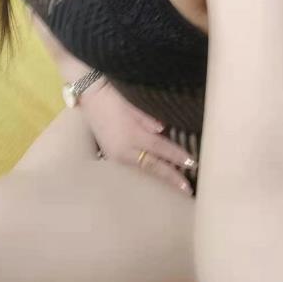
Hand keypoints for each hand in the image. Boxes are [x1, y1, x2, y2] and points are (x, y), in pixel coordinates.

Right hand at [79, 82, 196, 196]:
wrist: (90, 94)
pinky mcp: (110, 153)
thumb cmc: (113, 95)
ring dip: (159, 175)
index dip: (176, 156)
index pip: (160, 148)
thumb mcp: (132, 103)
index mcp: (131, 135)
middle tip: (187, 188)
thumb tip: (162, 129)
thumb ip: (148, 118)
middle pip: (152, 166)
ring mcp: (115, 154)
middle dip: (170, 176)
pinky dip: (146, 170)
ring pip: (142, 169)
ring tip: (175, 182)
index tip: (192, 163)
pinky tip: (155, 172)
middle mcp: (123, 149)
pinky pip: (132, 165)